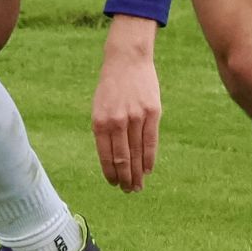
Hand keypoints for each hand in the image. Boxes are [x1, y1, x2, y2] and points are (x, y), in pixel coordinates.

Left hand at [92, 17, 160, 191]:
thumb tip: (113, 158)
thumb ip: (104, 131)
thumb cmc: (111, 86)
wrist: (127, 59)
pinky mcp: (152, 112)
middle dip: (125, 178)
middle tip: (129, 191)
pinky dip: (149, 158)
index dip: (111, 173)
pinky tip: (148, 170)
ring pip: (137, 153)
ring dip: (137, 173)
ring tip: (138, 186)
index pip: (106, 156)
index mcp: (100, 121)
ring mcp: (135, 117)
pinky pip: (151, 141)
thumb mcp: (99, 107)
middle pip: (123, 158)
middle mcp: (117, 121)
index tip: (115, 184)